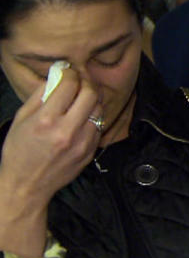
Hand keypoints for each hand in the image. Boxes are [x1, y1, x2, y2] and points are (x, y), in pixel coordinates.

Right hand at [0, 66, 101, 256]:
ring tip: (81, 98)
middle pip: (91, 93)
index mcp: (46, 120)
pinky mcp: (91, 151)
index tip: (67, 72)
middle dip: (85, 83)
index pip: (70, 85)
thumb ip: (39, 95)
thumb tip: (56, 75)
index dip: (70, 73)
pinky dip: (93, 116)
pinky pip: (99, 125)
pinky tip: (82, 117)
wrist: (27, 186)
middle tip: (78, 82)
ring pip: (99, 108)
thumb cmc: (19, 151)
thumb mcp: (21, 120)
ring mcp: (83, 142)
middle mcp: (68, 130)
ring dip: (92, 99)